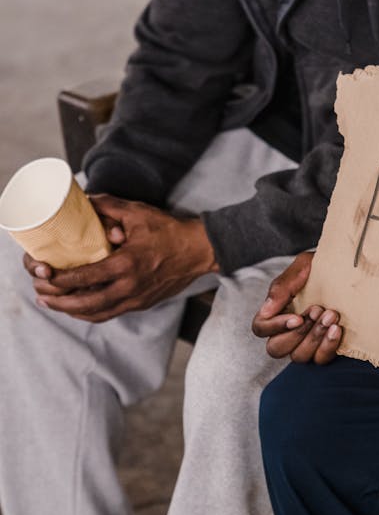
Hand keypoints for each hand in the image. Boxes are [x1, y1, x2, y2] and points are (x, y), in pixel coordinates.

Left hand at [24, 194, 217, 322]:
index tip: (45, 275)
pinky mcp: (142, 303)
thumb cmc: (170, 231)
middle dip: (60, 302)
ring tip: (55, 305)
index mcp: (127, 264)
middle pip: (87, 304)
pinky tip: (79, 309)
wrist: (199, 251)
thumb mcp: (138, 213)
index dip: (61, 280)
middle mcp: (130, 287)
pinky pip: (111, 314)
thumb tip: (84, 201)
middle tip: (42, 296)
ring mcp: (137, 299)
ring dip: (73, 312)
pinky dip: (91, 314)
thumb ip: (108, 206)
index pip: (85, 277)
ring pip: (98, 314)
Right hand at [252, 251, 342, 363]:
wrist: (352, 272)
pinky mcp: (324, 349)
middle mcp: (287, 332)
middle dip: (298, 333)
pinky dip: (328, 346)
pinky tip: (338, 329)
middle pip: (276, 348)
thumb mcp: (303, 267)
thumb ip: (283, 286)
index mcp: (276, 312)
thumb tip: (266, 310)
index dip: (275, 327)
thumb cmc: (324, 267)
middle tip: (318, 311)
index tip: (297, 318)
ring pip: (299, 356)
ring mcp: (305, 343)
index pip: (261, 328)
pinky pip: (320, 359)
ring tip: (331, 316)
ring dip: (314, 338)